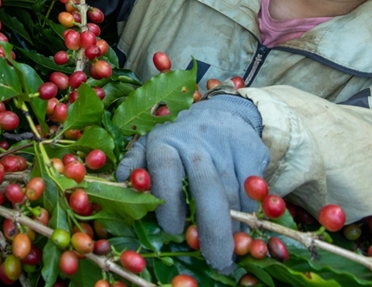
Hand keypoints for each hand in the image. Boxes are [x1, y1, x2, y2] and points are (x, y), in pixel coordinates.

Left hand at [115, 95, 269, 273]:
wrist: (220, 112)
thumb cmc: (178, 139)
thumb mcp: (151, 144)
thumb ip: (136, 163)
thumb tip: (121, 181)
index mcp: (165, 142)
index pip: (166, 170)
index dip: (169, 202)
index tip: (174, 230)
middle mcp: (195, 142)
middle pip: (206, 186)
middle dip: (211, 227)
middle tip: (214, 258)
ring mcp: (225, 146)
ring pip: (232, 193)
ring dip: (232, 226)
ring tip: (230, 251)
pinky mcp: (250, 151)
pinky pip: (251, 190)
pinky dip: (248, 213)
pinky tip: (242, 228)